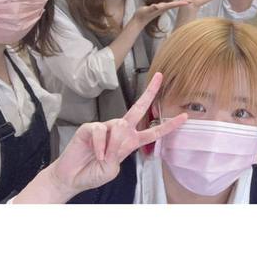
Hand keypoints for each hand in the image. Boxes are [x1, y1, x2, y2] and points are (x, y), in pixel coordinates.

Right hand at [46, 72, 187, 199]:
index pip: (153, 132)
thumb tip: (117, 135)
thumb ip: (119, 152)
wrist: (72, 178)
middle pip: (138, 108)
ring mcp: (105, 127)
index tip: (184, 117)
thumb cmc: (93, 173)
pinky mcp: (90, 127)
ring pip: (119, 126)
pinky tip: (94, 153)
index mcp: (130, 142)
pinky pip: (100, 131)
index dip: (169, 125)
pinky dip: (99, 145)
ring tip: (102, 157)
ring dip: (112, 144)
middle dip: (150, 92)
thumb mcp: (112, 168)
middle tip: (160, 77)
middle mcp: (120, 131)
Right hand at [132, 0, 189, 27]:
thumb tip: (157, 6)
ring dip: (180, 3)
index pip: (173, 5)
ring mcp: (162, 9)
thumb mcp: (146, 10)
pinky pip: (169, 5)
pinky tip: (177, 3)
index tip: (189, 2)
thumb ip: (151, 8)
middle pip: (175, 5)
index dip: (181, 3)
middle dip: (183, 3)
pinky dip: (174, 4)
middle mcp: (163, 8)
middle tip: (192, 1)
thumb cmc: (142, 15)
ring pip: (173, 5)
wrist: (139, 20)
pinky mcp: (159, 9)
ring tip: (187, 1)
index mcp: (162, 8)